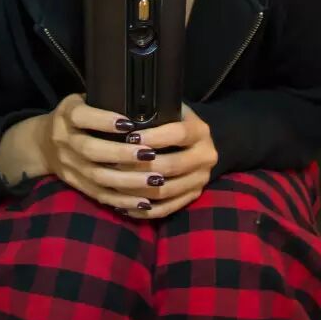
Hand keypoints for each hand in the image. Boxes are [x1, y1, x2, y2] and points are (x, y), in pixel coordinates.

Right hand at [38, 93, 176, 212]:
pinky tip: (144, 201)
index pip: (82, 117)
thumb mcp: (80, 101)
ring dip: (128, 180)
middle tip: (150, 154)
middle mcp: (64, 140)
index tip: (129, 123)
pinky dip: (122, 200)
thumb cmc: (74, 118)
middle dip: (122, 154)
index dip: (104, 121)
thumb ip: (102, 101)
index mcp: (66, 115)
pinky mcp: (75, 184)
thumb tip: (141, 100)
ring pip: (98, 177)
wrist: (41, 144)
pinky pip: (100, 195)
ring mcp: (68, 166)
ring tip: (155, 179)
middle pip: (91, 150)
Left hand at [118, 104, 217, 218]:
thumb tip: (124, 119)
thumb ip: (155, 113)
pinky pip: (167, 209)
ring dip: (138, 190)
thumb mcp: (172, 110)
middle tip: (114, 163)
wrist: (198, 142)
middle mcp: (206, 156)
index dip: (154, 136)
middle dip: (141, 166)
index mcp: (200, 131)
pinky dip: (144, 210)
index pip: (179, 134)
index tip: (130, 137)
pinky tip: (124, 205)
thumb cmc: (175, 122)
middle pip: (172, 166)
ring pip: (166, 191)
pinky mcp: (193, 196)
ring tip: (114, 185)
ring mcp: (201, 180)